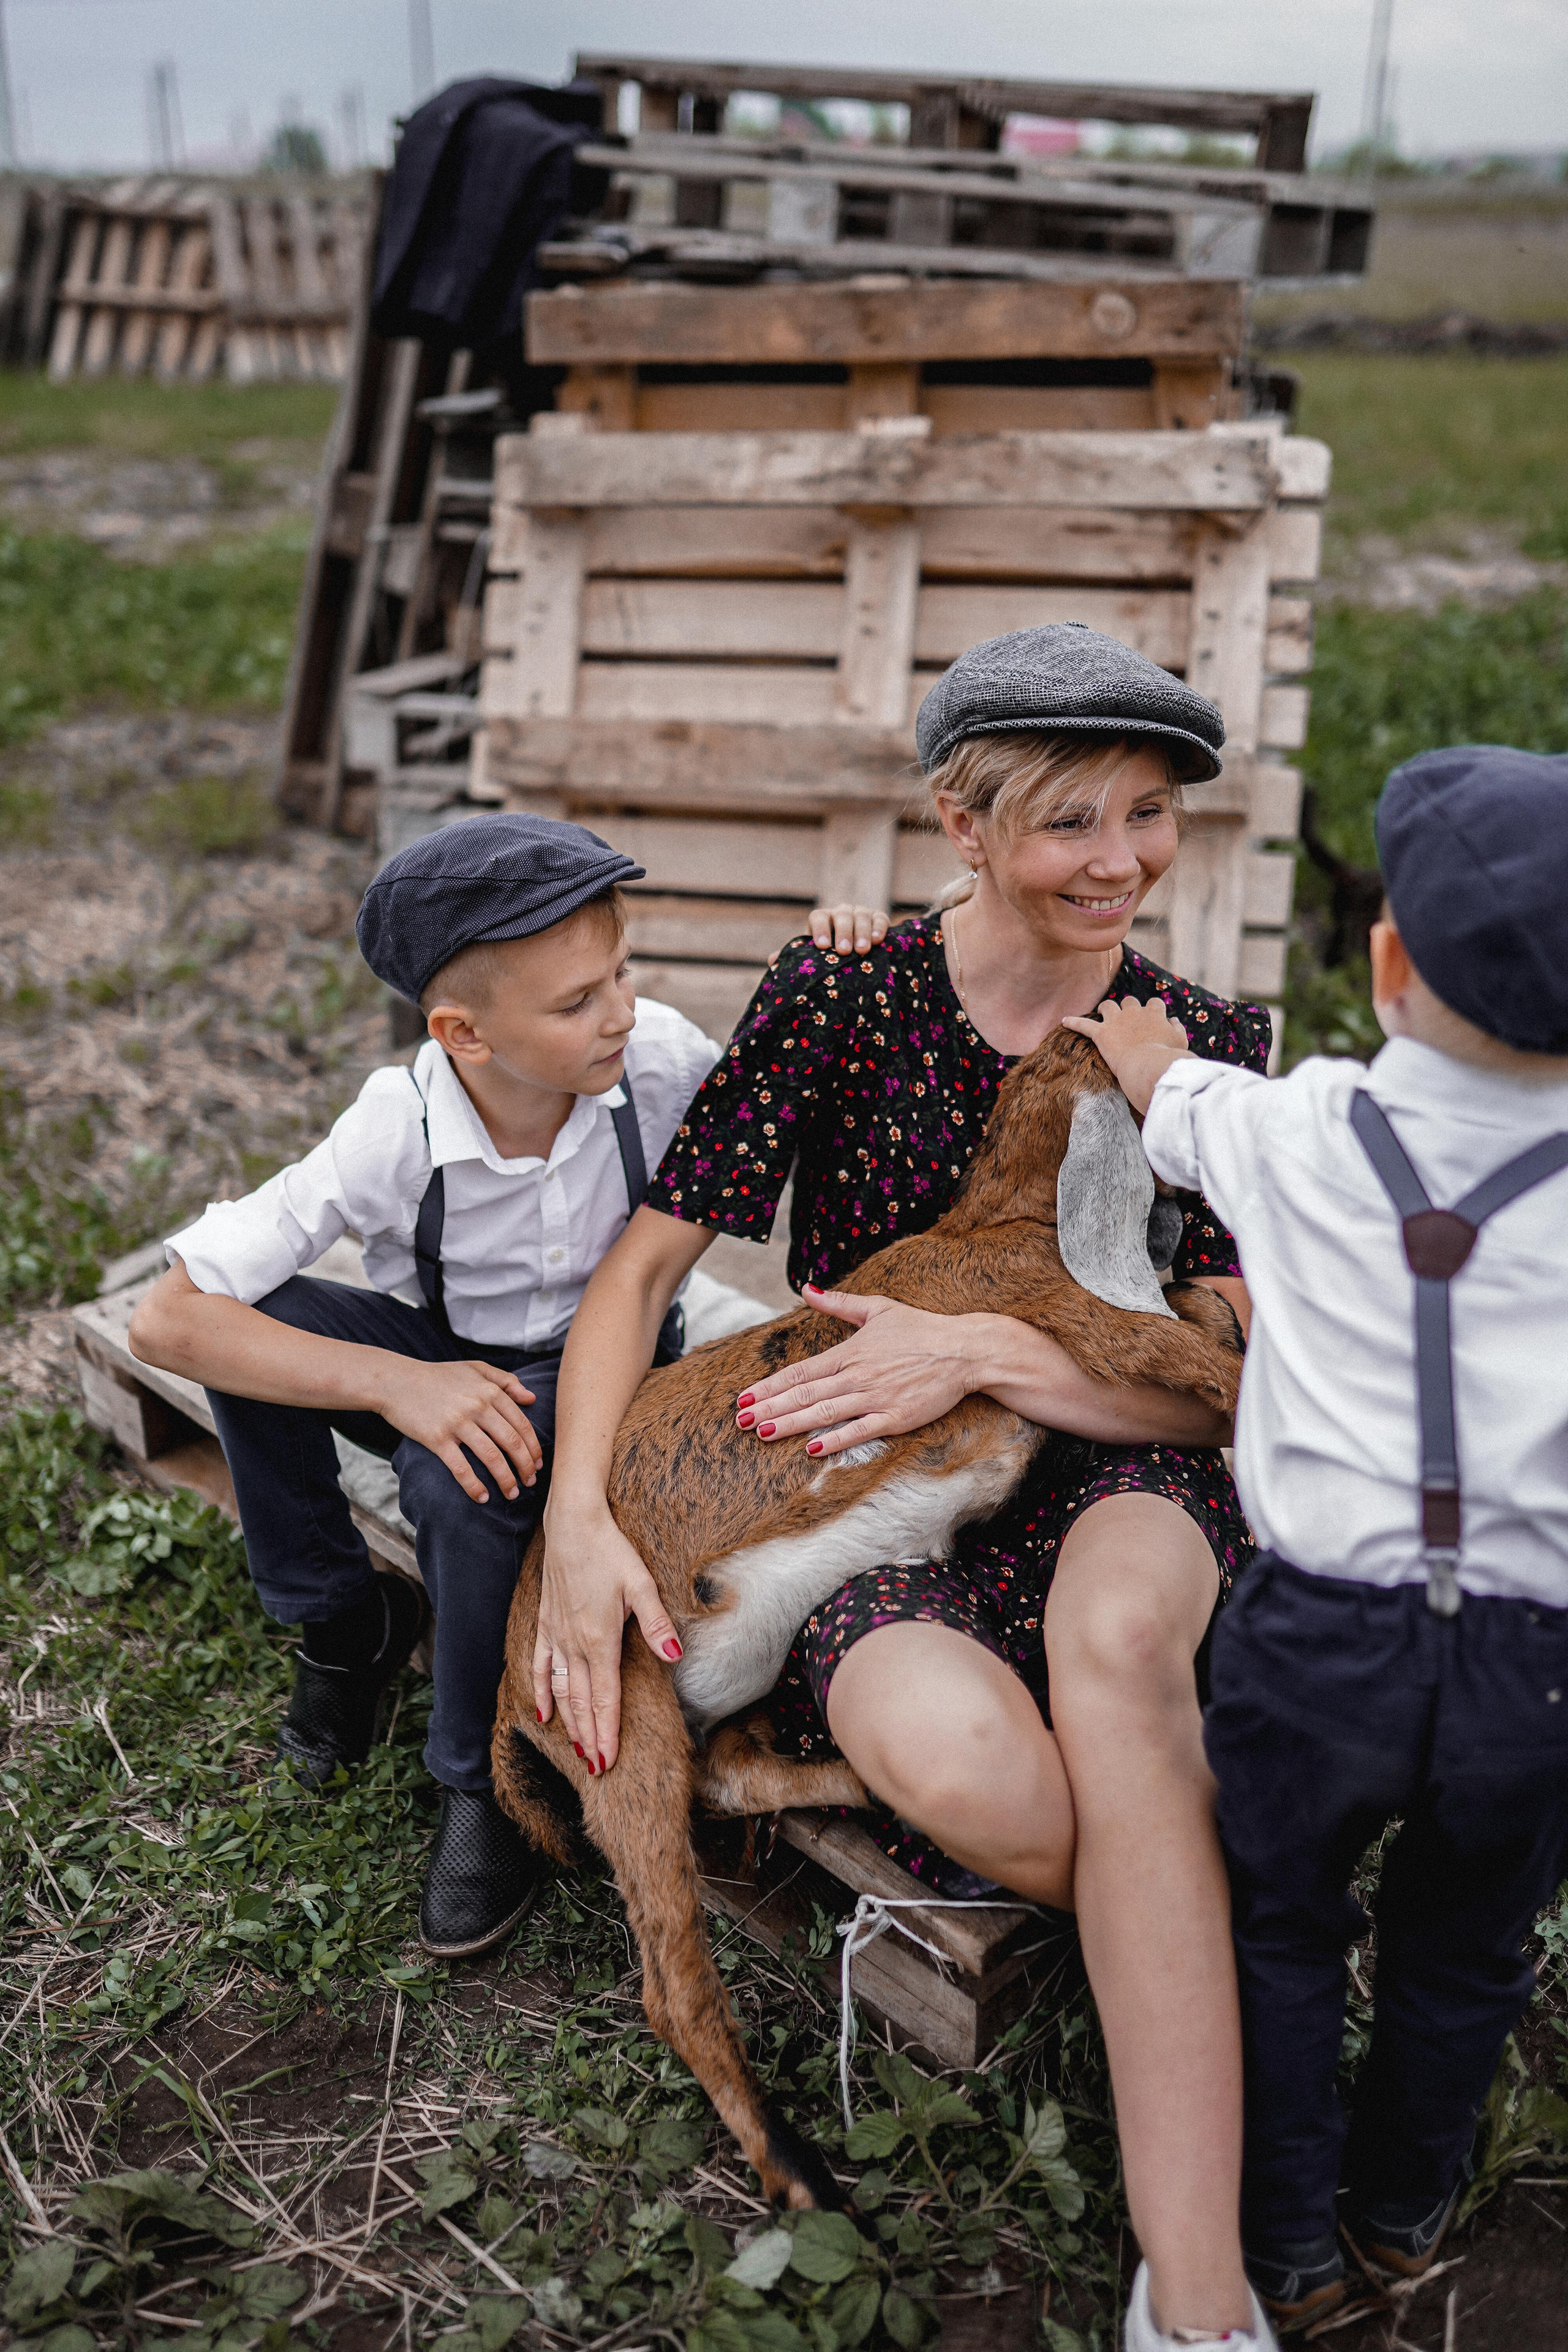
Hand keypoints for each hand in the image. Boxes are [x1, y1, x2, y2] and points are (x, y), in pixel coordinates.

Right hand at [375, 1356, 541, 1503]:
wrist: (396, 1381)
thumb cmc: (438, 1376)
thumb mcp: (475, 1369)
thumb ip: (505, 1380)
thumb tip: (532, 1398)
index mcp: (490, 1391)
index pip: (522, 1425)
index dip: (533, 1448)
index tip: (537, 1465)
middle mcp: (478, 1406)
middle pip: (512, 1443)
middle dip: (525, 1468)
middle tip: (530, 1483)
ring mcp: (457, 1423)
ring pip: (492, 1458)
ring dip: (506, 1480)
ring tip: (512, 1494)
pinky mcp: (437, 1438)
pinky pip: (461, 1468)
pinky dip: (474, 1486)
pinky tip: (482, 1497)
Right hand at [534, 1502, 683, 1771]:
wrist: (573, 1523)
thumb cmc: (611, 1551)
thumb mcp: (641, 1584)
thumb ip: (657, 1625)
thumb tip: (674, 1658)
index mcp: (600, 1640)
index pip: (604, 1698)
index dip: (607, 1733)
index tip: (608, 1763)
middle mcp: (574, 1644)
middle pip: (581, 1702)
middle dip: (589, 1738)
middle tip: (596, 1770)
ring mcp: (556, 1635)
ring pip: (560, 1691)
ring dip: (569, 1723)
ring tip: (576, 1751)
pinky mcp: (545, 1623)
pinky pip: (539, 1666)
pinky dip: (540, 1692)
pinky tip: (542, 1713)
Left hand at [735, 1287, 977, 1454]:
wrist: (964, 1350)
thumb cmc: (921, 1329)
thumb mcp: (878, 1308)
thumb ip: (838, 1303)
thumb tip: (806, 1288)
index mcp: (849, 1352)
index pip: (800, 1372)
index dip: (770, 1385)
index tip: (744, 1397)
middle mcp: (857, 1376)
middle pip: (804, 1395)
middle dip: (769, 1408)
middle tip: (741, 1421)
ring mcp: (875, 1398)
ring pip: (824, 1413)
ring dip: (791, 1424)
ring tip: (763, 1433)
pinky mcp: (896, 1417)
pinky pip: (859, 1431)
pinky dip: (835, 1440)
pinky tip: (812, 1449)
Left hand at [769, 904, 889, 963]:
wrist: (857, 953)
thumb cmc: (830, 957)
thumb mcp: (814, 957)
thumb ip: (797, 957)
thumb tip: (772, 961)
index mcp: (822, 919)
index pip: (818, 916)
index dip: (820, 929)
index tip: (822, 947)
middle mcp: (841, 913)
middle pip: (841, 915)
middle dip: (843, 932)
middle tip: (844, 951)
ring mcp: (861, 913)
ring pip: (861, 916)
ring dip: (862, 932)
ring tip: (863, 950)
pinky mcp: (878, 918)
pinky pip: (880, 918)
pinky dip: (878, 928)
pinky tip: (877, 941)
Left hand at [1062, 995, 1190, 1115]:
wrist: (1149, 1066)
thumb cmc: (1168, 1057)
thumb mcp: (1180, 1042)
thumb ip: (1177, 1029)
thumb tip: (1173, 1020)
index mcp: (1154, 1013)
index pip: (1154, 1004)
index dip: (1152, 1010)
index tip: (1152, 1018)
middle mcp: (1134, 1012)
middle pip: (1129, 1002)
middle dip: (1128, 1008)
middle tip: (1126, 1020)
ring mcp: (1116, 1021)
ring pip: (1108, 1006)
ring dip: (1106, 1009)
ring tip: (1102, 1015)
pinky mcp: (1101, 1034)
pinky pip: (1083, 1025)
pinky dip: (1073, 1022)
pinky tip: (1064, 1021)